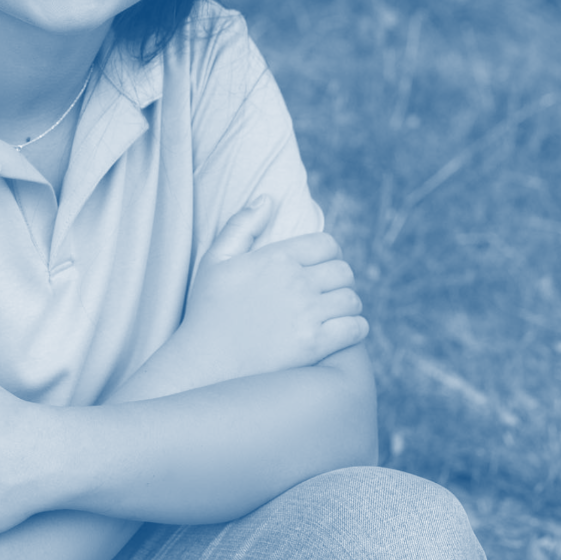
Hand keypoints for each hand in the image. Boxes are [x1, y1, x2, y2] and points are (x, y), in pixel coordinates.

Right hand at [182, 197, 367, 377]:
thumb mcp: (216, 260)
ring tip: (333, 312)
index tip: (320, 267)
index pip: (327, 244)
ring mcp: (308, 314)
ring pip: (352, 299)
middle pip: (344, 271)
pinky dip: (355, 328)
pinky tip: (340, 332)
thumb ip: (242, 225)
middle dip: (338, 281)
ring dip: (346, 305)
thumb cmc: (207, 310)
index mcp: (277, 257)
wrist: (205, 361)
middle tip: (326, 292)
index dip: (328, 254)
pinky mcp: (316, 345)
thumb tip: (267, 198)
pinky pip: (356, 328)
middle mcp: (297, 281)